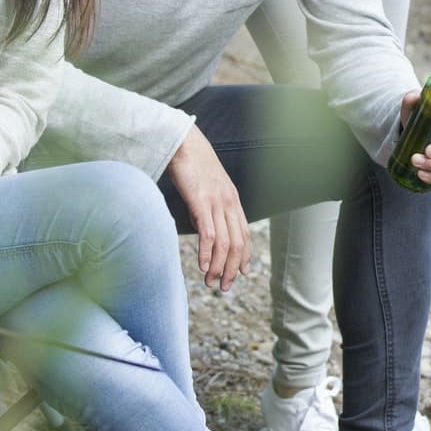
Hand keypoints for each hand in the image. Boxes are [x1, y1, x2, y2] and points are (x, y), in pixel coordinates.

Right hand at [167, 126, 250, 291]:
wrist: (185, 143)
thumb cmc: (193, 166)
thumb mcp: (208, 190)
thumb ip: (209, 210)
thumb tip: (205, 232)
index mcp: (233, 200)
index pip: (244, 234)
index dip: (245, 256)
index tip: (242, 273)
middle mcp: (229, 203)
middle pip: (237, 244)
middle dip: (232, 269)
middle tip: (224, 287)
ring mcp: (216, 202)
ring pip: (224, 243)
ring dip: (219, 267)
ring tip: (211, 282)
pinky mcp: (201, 201)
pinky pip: (208, 233)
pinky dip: (207, 253)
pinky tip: (203, 266)